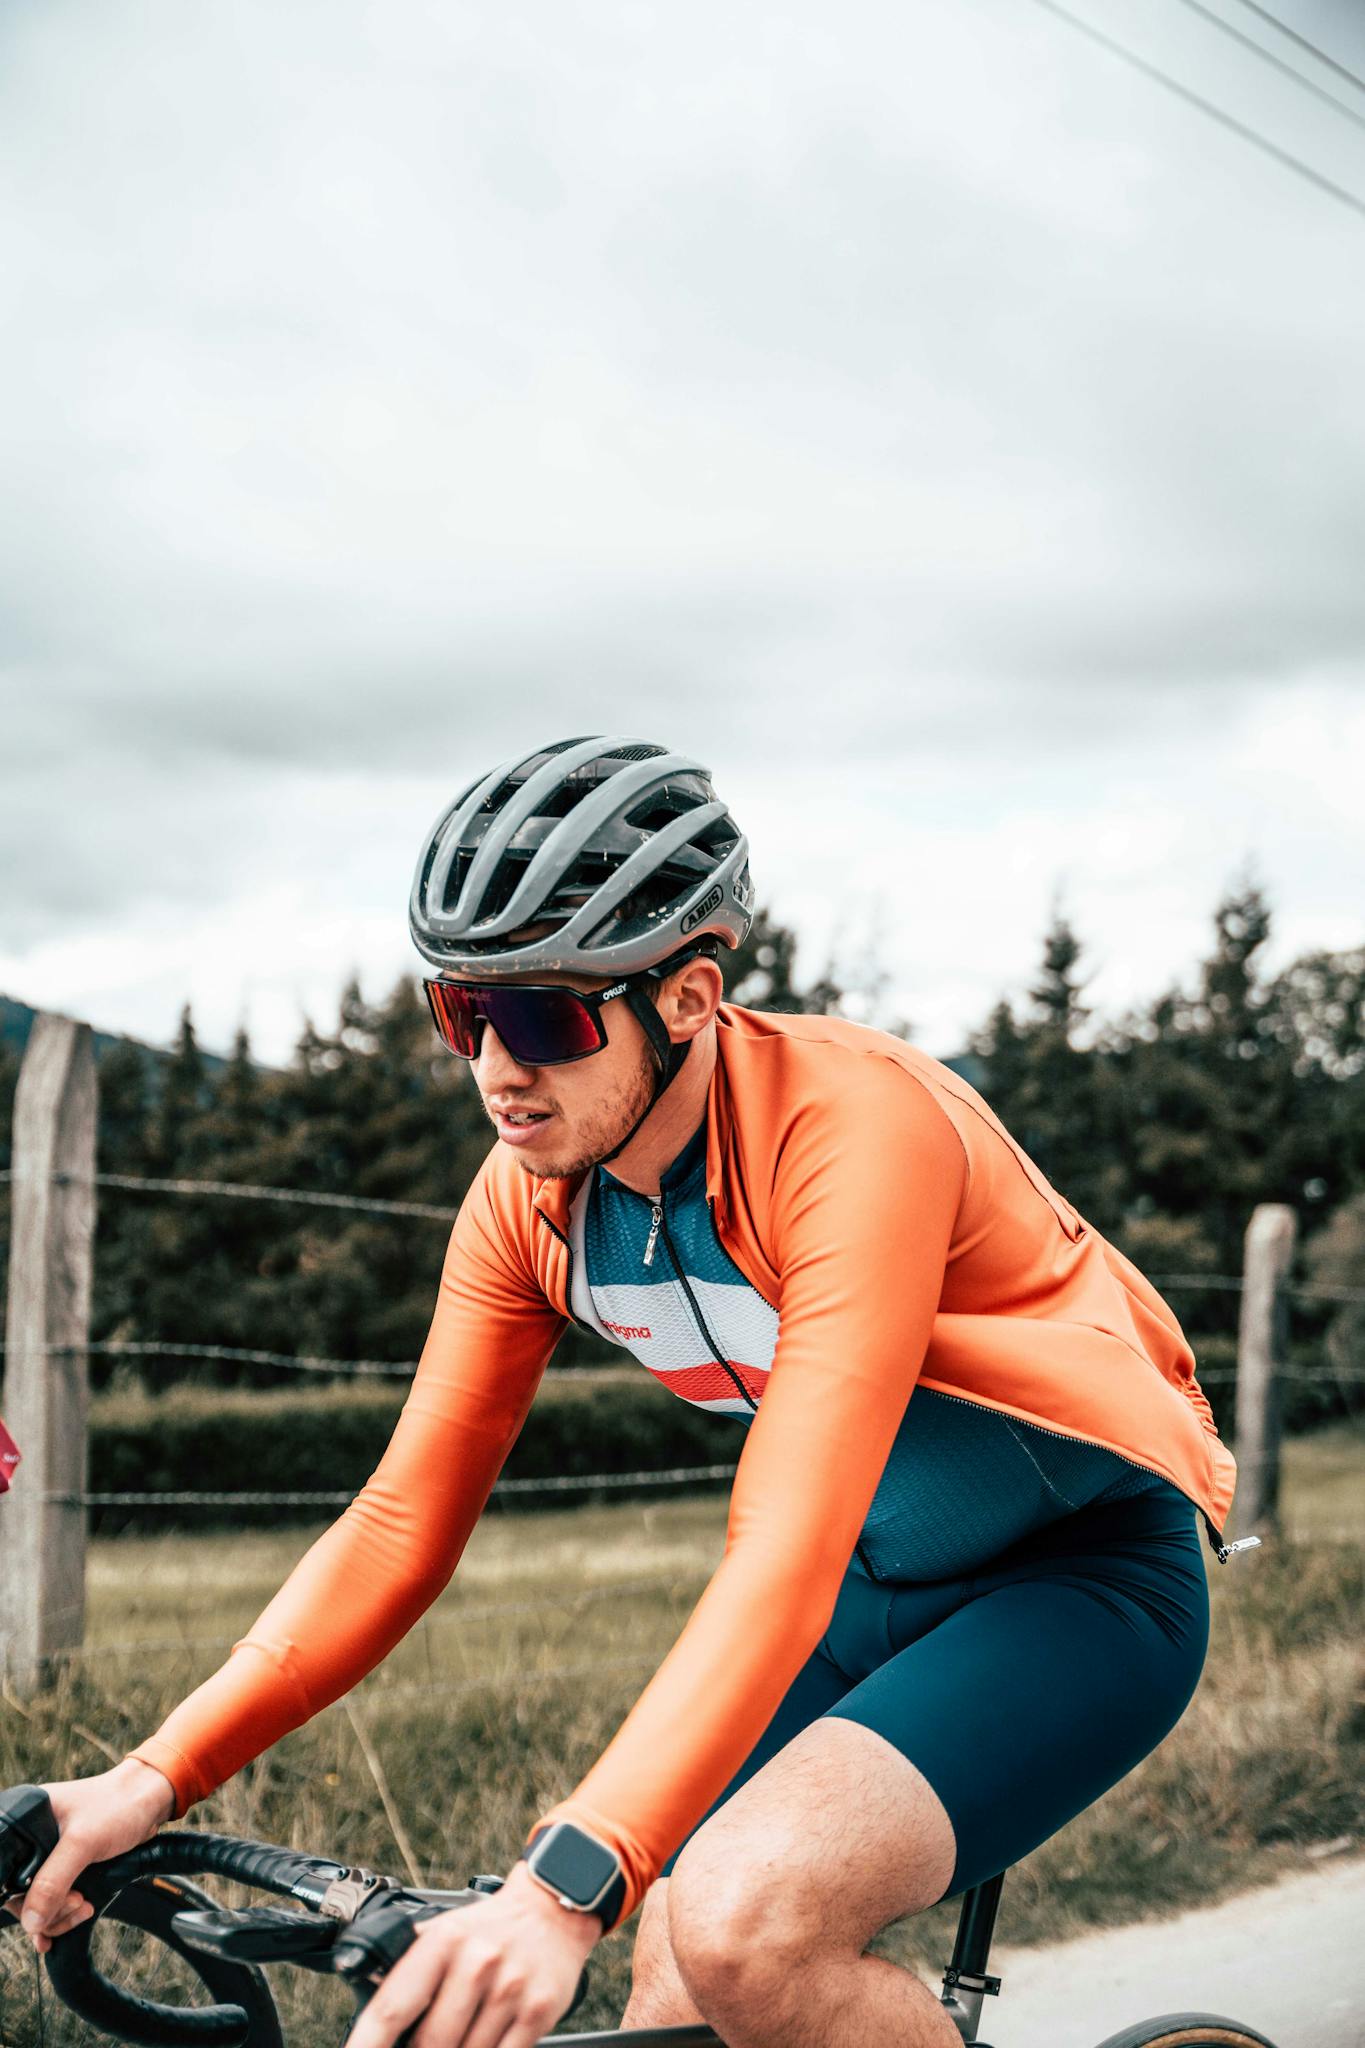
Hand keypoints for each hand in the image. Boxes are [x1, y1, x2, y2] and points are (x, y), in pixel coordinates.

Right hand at [10, 1760, 176, 1954]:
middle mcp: (33, 1839)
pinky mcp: (68, 1866)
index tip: (41, 1910)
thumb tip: (31, 1921)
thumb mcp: (82, 1842)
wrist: (152, 1800)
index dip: (18, 1897)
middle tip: (75, 1902)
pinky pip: (55, 1900)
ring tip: (83, 1905)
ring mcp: (51, 1854)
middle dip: (47, 1908)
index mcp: (26, 1822)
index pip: (5, 1872)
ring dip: (59, 1914)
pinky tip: (77, 1916)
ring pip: (39, 1902)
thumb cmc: (118, 1805)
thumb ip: (53, 1881)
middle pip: (20, 1893)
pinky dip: (63, 1914)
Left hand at [346, 1862, 601, 2047]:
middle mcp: (476, 1963)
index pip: (392, 2007)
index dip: (367, 2044)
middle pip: (429, 2043)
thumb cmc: (489, 1928)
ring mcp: (509, 1989)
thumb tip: (367, 2007)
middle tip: (421, 2044)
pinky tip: (481, 2043)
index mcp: (443, 1942)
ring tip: (458, 2035)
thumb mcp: (444, 1932)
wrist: (551, 1910)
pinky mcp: (538, 2011)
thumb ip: (408, 1967)